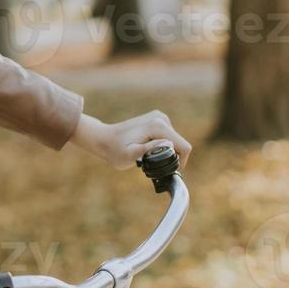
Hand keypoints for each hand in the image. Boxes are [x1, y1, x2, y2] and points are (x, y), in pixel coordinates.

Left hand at [70, 110, 191, 170]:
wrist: (104, 139)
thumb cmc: (115, 151)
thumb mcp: (131, 155)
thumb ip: (149, 149)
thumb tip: (169, 144)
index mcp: (158, 126)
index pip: (184, 147)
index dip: (180, 162)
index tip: (166, 170)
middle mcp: (161, 118)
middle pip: (180, 144)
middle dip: (171, 156)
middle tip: (151, 163)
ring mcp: (159, 117)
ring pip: (175, 141)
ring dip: (166, 151)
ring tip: (147, 156)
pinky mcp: (157, 120)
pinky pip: (169, 137)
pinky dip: (162, 146)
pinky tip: (147, 149)